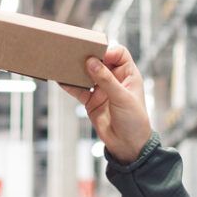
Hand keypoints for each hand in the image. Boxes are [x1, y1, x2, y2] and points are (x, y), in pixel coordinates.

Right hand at [60, 46, 151, 163]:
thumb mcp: (122, 98)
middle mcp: (114, 80)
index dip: (108, 51)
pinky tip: (62, 80)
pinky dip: (70, 86)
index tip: (96, 55)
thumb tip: (91, 62)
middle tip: (77, 53)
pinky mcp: (91, 101)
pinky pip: (79, 90)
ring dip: (78, 70)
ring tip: (66, 64)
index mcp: (128, 75)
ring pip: (87, 75)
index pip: (118, 54)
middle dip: (89, 57)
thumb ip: (106, 80)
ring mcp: (102, 90)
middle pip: (100, 61)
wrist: (128, 145)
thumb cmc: (134, 120)